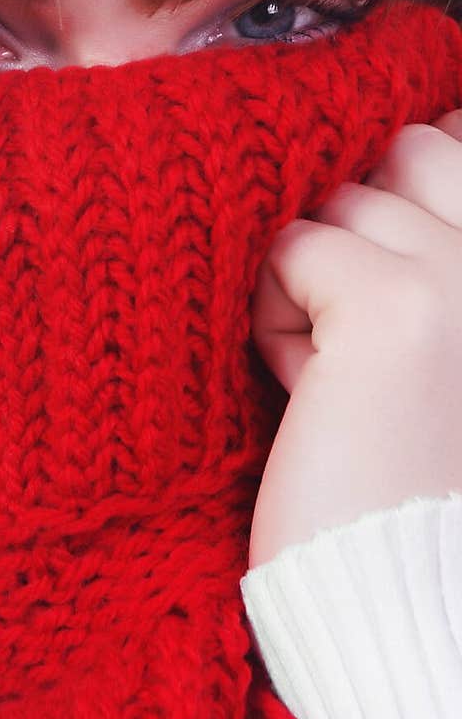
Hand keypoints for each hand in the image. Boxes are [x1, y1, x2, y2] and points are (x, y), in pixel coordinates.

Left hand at [248, 111, 461, 567]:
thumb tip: (420, 127)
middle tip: (355, 335)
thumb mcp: (431, 334)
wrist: (396, 591)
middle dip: (347, 231)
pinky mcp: (392, 305)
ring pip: (329, 202)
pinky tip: (309, 390)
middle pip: (386, 154)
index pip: (447, 139)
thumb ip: (425, 240)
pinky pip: (288, 249)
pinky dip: (275, 318)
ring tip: (335, 376)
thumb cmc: (400, 463)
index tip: (371, 286)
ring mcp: (459, 271)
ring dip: (306, 284)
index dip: (391, 193)